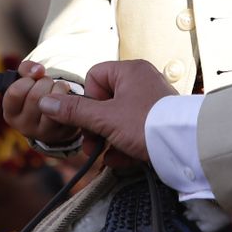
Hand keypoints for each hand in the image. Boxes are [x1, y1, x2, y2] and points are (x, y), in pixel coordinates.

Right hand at [2, 60, 81, 144]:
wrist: (56, 114)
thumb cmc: (38, 93)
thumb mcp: (27, 80)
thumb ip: (26, 69)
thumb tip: (38, 70)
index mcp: (11, 113)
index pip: (15, 92)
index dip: (26, 80)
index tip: (32, 79)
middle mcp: (24, 127)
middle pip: (35, 96)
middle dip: (45, 82)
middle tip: (47, 82)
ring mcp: (43, 133)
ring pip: (52, 104)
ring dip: (58, 88)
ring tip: (58, 88)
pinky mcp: (61, 133)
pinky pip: (66, 111)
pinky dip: (69, 97)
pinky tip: (67, 97)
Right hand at [37, 58, 174, 161]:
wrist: (186, 147)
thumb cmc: (146, 125)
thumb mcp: (105, 119)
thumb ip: (74, 111)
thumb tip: (44, 102)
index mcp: (130, 71)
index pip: (95, 77)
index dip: (88, 100)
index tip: (91, 119)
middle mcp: (142, 80)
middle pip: (105, 101)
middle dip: (95, 127)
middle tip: (92, 147)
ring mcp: (152, 101)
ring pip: (118, 118)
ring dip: (107, 139)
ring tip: (105, 157)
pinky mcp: (160, 121)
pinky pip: (134, 129)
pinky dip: (124, 144)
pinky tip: (119, 161)